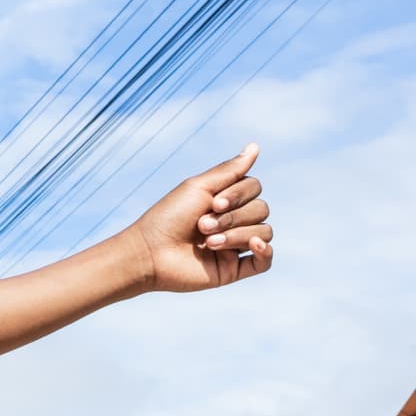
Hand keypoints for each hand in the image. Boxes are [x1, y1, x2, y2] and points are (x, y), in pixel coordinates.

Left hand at [126, 144, 274, 292]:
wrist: (149, 253)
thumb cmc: (168, 217)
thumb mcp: (199, 187)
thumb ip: (230, 170)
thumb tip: (255, 146)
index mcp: (225, 201)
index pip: (254, 188)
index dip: (239, 194)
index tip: (213, 202)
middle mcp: (233, 221)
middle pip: (261, 209)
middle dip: (233, 217)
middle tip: (202, 225)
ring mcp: (235, 245)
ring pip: (263, 232)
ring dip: (238, 235)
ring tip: (207, 242)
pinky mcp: (234, 269)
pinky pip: (265, 261)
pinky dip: (264, 251)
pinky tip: (254, 245)